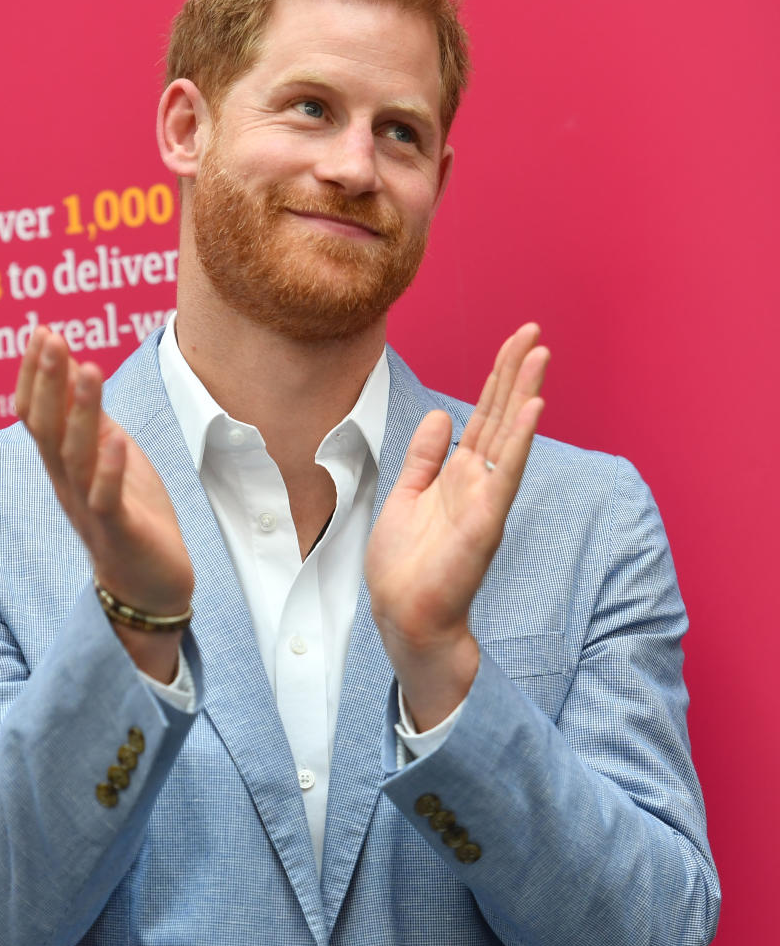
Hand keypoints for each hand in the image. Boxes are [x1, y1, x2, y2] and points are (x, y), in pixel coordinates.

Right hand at [15, 328, 194, 674]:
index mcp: (63, 466)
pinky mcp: (119, 531)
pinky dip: (110, 468)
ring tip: (87, 368)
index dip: (36, 375)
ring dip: (79, 412)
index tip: (42, 331)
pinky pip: (107, 499)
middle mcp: (67, 484)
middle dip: (48, 381)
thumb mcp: (111, 460)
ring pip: (75, 457)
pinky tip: (117, 438)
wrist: (149, 587)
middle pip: (46, 429)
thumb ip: (92, 424)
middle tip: (50, 337)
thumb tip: (78, 373)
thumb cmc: (132, 518)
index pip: (36, 415)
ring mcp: (89, 508)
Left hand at [365, 323, 548, 728]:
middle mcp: (478, 480)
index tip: (515, 341)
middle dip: (515, 372)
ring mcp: (486, 498)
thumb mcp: (406, 495)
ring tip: (541, 354)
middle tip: (534, 331)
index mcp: (458, 473)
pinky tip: (532, 409)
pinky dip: (518, 440)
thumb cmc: (406, 566)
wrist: (404, 614)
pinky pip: (505, 473)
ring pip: (509, 435)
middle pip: (500, 414)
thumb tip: (439, 415)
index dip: (497, 377)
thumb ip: (424, 456)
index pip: (483, 414)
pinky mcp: (485, 520)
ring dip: (525, 394)